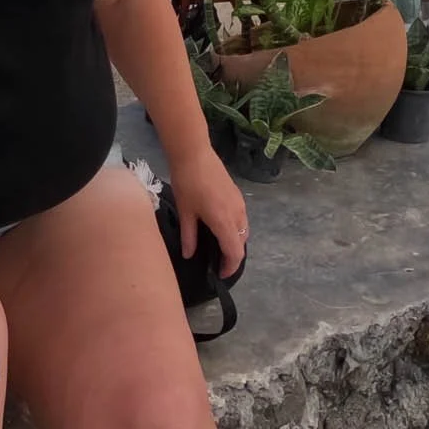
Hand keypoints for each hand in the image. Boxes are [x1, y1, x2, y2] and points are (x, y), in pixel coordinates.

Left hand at [168, 144, 247, 276]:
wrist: (194, 154)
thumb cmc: (187, 183)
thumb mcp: (185, 212)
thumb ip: (189, 236)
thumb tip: (190, 255)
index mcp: (225, 221)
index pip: (235, 252)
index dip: (230, 267)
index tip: (220, 274)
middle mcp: (238, 215)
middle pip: (241, 243)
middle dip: (231, 255)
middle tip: (215, 262)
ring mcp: (240, 204)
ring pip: (243, 231)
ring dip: (234, 242)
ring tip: (216, 247)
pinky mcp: (238, 196)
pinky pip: (241, 219)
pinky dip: (234, 229)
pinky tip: (218, 228)